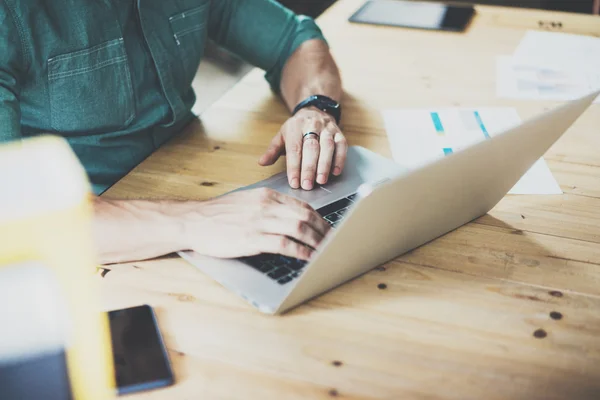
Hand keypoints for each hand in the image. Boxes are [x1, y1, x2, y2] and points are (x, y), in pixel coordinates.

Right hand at [181, 188, 329, 259]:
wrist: (194, 221)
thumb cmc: (219, 215)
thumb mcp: (247, 203)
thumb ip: (269, 208)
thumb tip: (291, 219)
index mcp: (267, 196)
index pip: (302, 206)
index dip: (319, 219)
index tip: (327, 229)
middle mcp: (266, 206)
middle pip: (305, 216)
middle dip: (323, 231)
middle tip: (334, 241)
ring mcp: (259, 221)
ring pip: (298, 228)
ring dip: (316, 241)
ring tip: (326, 251)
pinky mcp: (252, 238)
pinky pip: (284, 244)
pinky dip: (301, 251)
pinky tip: (308, 257)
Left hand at [258, 107, 347, 190]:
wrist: (314, 111)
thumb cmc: (296, 128)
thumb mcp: (282, 136)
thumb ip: (273, 150)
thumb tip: (262, 163)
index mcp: (295, 127)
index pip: (294, 148)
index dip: (294, 167)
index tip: (294, 182)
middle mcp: (312, 125)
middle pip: (311, 148)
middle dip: (309, 168)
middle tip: (307, 185)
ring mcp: (327, 129)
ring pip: (327, 147)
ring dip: (324, 165)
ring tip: (321, 181)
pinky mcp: (339, 133)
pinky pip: (341, 146)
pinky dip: (339, 160)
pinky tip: (336, 172)